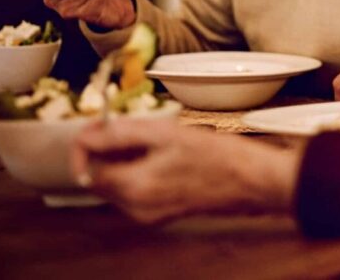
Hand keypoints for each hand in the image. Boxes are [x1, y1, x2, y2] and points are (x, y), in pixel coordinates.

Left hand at [70, 119, 298, 223]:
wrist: (253, 182)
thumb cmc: (217, 155)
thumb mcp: (166, 133)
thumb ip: (121, 134)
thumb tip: (88, 135)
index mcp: (133, 187)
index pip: (85, 168)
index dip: (86, 142)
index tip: (98, 124)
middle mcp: (136, 208)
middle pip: (98, 178)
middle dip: (104, 152)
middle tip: (126, 126)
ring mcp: (149, 215)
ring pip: (116, 185)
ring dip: (121, 161)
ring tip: (150, 139)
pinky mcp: (162, 215)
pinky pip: (135, 192)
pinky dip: (137, 172)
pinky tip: (161, 155)